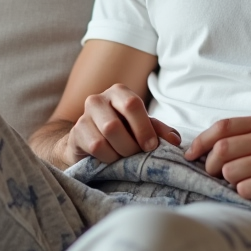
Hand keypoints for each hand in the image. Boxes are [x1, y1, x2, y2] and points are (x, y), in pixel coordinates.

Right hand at [63, 84, 180, 164]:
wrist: (91, 143)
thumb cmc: (123, 133)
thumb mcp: (142, 128)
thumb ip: (159, 131)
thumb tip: (174, 140)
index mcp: (119, 93)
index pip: (132, 105)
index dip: (143, 129)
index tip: (151, 146)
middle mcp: (98, 99)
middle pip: (114, 125)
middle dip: (130, 146)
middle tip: (136, 154)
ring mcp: (84, 115)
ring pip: (103, 137)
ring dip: (119, 153)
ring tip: (124, 157)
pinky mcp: (76, 132)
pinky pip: (94, 147)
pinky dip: (107, 157)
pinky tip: (110, 158)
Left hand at [184, 114, 250, 217]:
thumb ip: (244, 138)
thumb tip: (201, 149)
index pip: (222, 126)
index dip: (201, 141)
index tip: (191, 155)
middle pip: (221, 149)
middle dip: (211, 166)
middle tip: (215, 176)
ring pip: (229, 171)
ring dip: (231, 182)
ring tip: (248, 184)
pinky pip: (242, 189)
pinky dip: (246, 195)